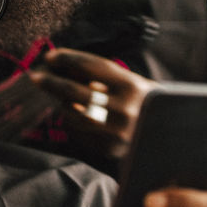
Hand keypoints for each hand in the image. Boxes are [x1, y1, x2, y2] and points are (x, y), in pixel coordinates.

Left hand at [28, 48, 156, 159]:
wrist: (170, 138)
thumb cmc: (147, 104)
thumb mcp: (133, 84)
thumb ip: (104, 77)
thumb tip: (66, 67)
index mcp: (132, 87)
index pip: (92, 66)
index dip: (68, 58)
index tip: (51, 56)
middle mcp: (124, 110)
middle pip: (76, 91)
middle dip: (51, 82)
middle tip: (36, 76)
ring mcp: (115, 133)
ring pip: (72, 114)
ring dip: (60, 103)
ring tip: (56, 97)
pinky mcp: (108, 150)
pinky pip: (78, 133)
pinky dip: (71, 122)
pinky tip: (71, 115)